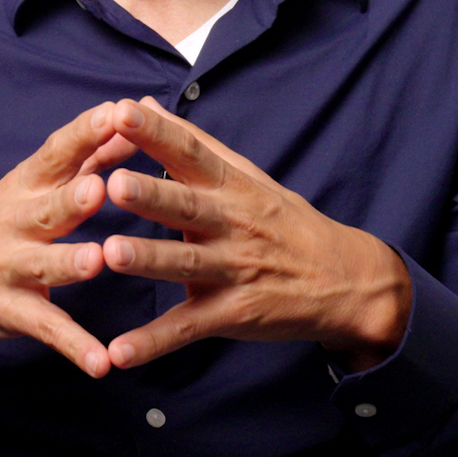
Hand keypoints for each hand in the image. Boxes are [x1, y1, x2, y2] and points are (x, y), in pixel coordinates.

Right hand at [0, 101, 127, 379]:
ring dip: (68, 264)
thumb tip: (126, 122)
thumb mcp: (27, 187)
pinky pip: (45, 330)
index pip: (54, 154)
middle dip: (71, 198)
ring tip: (95, 262)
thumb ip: (82, 158)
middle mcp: (13, 223)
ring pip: (41, 266)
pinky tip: (102, 363)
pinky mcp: (9, 311)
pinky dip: (74, 347)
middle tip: (99, 187)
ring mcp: (8, 268)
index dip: (84, 133)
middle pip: (46, 208)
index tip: (118, 112)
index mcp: (22, 187)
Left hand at [98, 97, 410, 371]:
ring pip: (186, 264)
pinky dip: (152, 343)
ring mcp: (233, 271)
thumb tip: (142, 104)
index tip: (121, 113)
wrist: (347, 281)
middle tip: (114, 184)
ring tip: (110, 253)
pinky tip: (118, 352)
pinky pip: (187, 329)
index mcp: (230, 188)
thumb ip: (190, 143)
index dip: (157, 133)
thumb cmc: (282, 222)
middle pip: (186, 208)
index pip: (191, 154)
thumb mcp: (245, 175)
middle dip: (151, 196)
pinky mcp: (231, 314)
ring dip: (148, 259)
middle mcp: (231, 225)